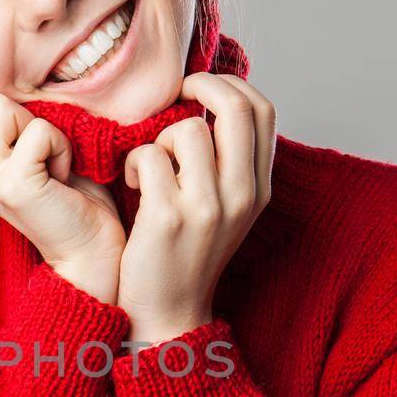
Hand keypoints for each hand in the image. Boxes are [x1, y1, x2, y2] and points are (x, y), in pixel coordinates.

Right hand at [0, 86, 126, 303]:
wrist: (87, 247)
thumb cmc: (60, 191)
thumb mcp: (14, 152)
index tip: (1, 130)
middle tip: (22, 140)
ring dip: (36, 126)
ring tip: (46, 161)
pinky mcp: (13, 186)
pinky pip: (38, 131)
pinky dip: (59, 145)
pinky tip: (60, 174)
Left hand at [118, 73, 275, 345]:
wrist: (168, 311)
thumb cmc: (186, 251)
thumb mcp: (224, 207)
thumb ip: (227, 161)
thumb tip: (214, 100)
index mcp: (258, 189)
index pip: (263, 110)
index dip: (230, 85)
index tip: (200, 88)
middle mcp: (240, 195)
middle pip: (235, 107)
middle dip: (200, 85)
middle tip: (176, 94)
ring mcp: (206, 207)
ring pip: (185, 128)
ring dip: (158, 136)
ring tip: (151, 164)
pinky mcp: (168, 217)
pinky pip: (148, 156)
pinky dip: (133, 162)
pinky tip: (134, 184)